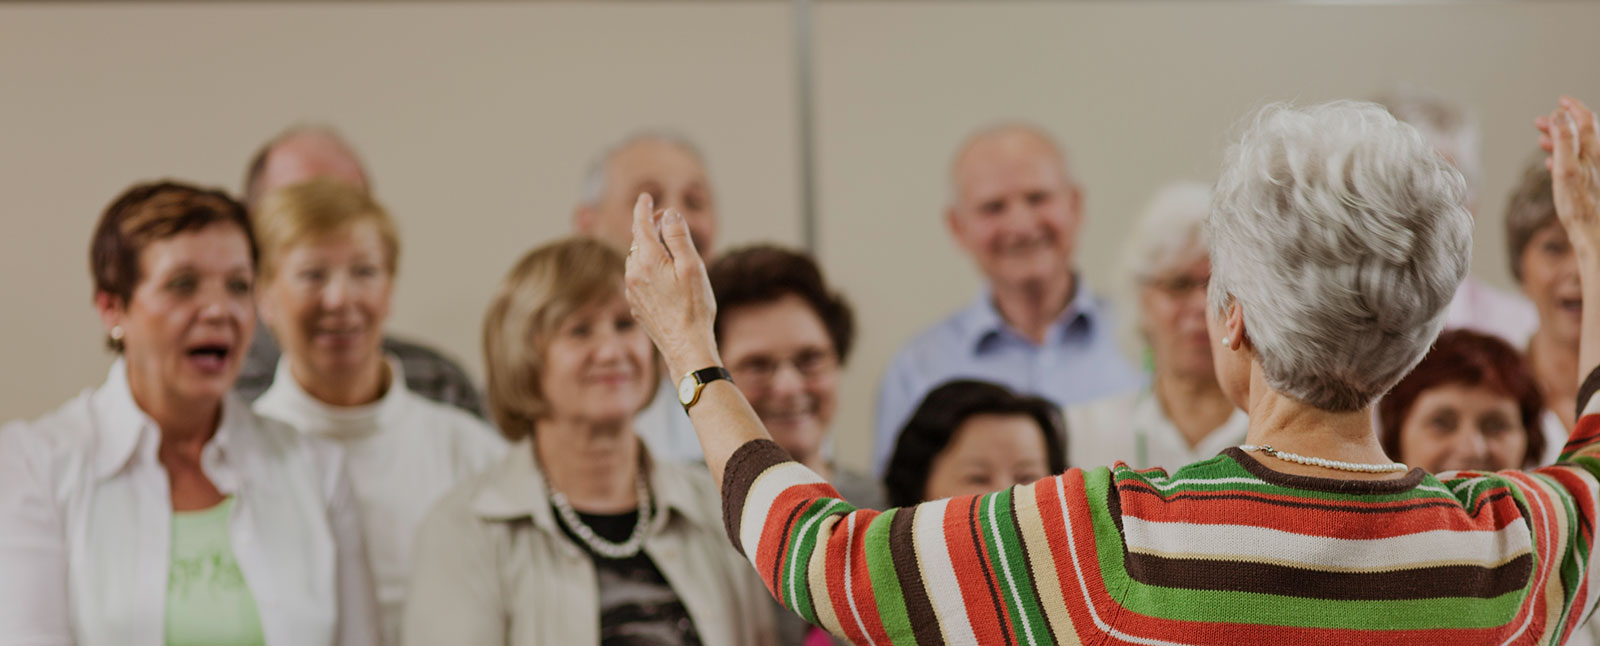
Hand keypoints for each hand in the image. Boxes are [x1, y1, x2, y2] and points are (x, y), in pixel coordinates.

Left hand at [624, 193, 722, 378]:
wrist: (686, 346)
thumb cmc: (694, 307)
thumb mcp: (692, 266)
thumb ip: (678, 236)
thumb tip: (669, 214)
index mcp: (647, 260)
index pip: (640, 224)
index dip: (644, 208)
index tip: (645, 197)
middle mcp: (633, 273)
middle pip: (638, 241)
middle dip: (650, 227)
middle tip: (666, 220)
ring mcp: (632, 291)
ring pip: (637, 260)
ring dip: (649, 249)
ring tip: (668, 249)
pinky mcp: (636, 305)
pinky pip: (638, 278)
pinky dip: (648, 269)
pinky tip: (664, 277)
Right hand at [1538, 96, 1599, 256]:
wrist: (1592, 231)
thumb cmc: (1579, 204)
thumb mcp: (1566, 168)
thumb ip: (1564, 139)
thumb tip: (1559, 115)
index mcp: (1592, 151)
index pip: (1585, 120)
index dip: (1573, 108)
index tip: (1560, 100)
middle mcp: (1595, 158)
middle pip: (1581, 132)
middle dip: (1561, 123)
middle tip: (1541, 120)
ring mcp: (1592, 171)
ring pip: (1576, 148)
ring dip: (1559, 140)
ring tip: (1541, 139)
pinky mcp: (1587, 184)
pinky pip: (1574, 164)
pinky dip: (1561, 157)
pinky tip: (1550, 163)